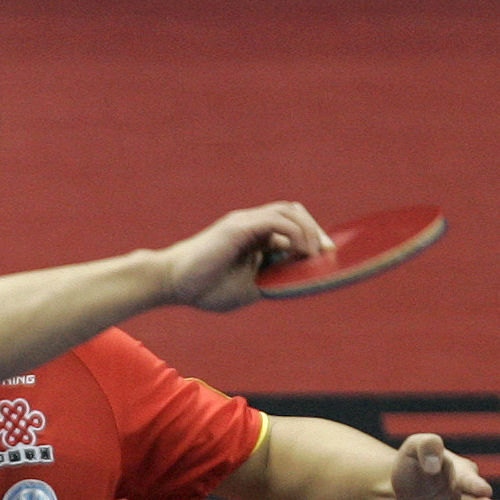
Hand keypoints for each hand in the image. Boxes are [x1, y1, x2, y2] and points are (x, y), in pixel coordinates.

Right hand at [158, 202, 328, 312]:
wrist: (173, 283)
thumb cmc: (204, 288)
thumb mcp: (249, 287)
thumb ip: (272, 279)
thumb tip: (299, 279)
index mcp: (252, 236)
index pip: (289, 225)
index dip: (311, 237)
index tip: (324, 257)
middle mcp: (251, 224)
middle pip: (294, 212)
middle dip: (315, 230)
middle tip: (326, 254)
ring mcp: (245, 223)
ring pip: (288, 212)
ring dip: (308, 231)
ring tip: (315, 254)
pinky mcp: (238, 227)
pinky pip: (276, 222)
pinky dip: (295, 234)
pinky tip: (301, 252)